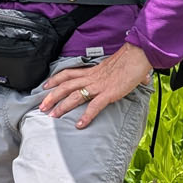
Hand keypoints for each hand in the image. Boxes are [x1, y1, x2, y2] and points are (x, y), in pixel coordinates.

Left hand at [38, 44, 154, 128]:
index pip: (68, 74)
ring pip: (74, 96)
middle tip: (42, 107)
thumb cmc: (131, 61)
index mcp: (92, 71)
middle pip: (65, 86)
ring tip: (53, 116)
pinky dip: (86, 116)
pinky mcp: (108, 94)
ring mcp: (99, 86)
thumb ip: (121, 74)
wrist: (138, 57)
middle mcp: (91, 78)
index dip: (54, 79)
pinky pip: (94, 106)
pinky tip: (80, 125)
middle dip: (51, 96)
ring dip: (62, 106)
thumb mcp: (117, 67)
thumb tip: (140, 79)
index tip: (44, 86)